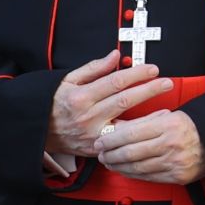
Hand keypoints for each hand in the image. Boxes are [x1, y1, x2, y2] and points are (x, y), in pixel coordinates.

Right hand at [45, 50, 172, 156]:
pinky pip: (120, 141)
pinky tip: (150, 129)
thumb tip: (115, 56)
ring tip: (167, 109)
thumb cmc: (53, 103)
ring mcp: (92, 134)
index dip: (136, 74)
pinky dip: (137, 135)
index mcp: (80, 96)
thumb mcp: (67, 80)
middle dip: (149, 90)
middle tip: (167, 83)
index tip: (152, 69)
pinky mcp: (95, 148)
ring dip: (148, 117)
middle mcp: (87, 116)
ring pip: (126, 124)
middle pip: (125, 100)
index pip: (115, 81)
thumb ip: (93, 68)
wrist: (37, 132)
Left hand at [97, 109, 204, 184]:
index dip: (111, 139)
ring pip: (137, 168)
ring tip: (109, 162)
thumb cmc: (190, 128)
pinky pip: (148, 178)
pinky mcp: (177, 176)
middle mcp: (170, 144)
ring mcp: (174, 162)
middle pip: (131, 152)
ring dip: (118, 167)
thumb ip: (144, 122)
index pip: (131, 133)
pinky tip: (124, 170)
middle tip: (100, 153)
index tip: (100, 141)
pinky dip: (132, 175)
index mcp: (168, 125)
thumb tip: (116, 129)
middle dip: (110, 154)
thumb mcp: (169, 116)